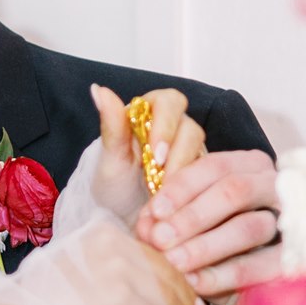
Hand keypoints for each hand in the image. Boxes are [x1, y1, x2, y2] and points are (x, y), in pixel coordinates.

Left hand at [89, 85, 207, 223]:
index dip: (166, 126)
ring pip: (201, 152)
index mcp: (150, 111)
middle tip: (163, 177)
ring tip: (166, 194)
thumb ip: (111, 124)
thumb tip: (99, 90)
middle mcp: (174, 125)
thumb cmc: (114, 182)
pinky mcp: (200, 170)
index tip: (156, 155)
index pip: (169, 102)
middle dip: (178, 153)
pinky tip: (177, 201)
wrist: (121, 214)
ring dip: (185, 172)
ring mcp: (190, 148)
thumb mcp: (110, 158)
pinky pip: (206, 173)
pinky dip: (193, 186)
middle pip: (191, 126)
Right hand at [92, 224, 200, 304]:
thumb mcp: (79, 272)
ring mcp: (118, 270)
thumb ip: (114, 270)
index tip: (193, 302)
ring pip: (168, 299)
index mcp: (106, 233)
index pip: (156, 256)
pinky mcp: (120, 299)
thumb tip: (156, 293)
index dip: (180, 280)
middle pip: (167, 274)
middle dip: (187, 304)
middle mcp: (115, 244)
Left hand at [133, 148, 281, 299]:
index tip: (154, 211)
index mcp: (248, 166)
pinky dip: (224, 275)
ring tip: (174, 262)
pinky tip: (196, 283)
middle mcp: (274, 185)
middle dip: (192, 216)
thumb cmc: (215, 237)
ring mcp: (292, 221)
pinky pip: (260, 266)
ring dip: (205, 246)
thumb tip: (147, 225)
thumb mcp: (189, 220)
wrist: (251, 278)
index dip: (182, 187)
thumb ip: (167, 216)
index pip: (215, 167)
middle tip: (160, 239)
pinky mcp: (295, 258)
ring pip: (248, 228)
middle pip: (234, 191)